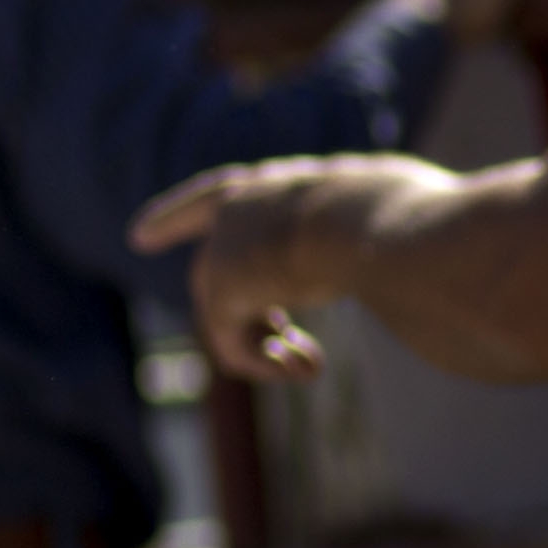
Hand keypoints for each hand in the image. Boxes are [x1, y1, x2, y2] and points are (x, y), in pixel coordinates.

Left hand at [133, 154, 434, 384]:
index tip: (137, 237)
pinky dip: (264, 363)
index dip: (176, 216)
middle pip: (214, 275)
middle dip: (250, 326)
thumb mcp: (392, 211)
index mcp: (280, 183)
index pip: (216, 196)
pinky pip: (230, 344)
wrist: (382, 224)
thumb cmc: (405, 215)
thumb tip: (410, 244)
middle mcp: (240, 209)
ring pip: (226, 316)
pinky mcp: (220, 288)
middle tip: (302, 357)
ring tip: (313, 362)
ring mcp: (224, 247)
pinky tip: (309, 364)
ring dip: (270, 350)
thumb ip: (375, 228)